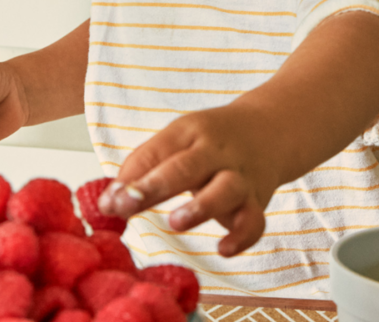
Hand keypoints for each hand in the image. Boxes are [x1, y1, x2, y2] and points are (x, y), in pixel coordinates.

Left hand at [97, 103, 278, 256]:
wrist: (271, 129)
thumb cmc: (212, 141)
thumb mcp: (177, 141)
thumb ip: (142, 168)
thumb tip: (107, 203)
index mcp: (190, 132)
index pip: (157, 152)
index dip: (131, 178)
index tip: (108, 201)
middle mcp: (216, 152)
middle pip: (187, 166)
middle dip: (154, 186)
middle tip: (126, 205)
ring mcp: (240, 175)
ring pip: (227, 188)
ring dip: (202, 206)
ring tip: (176, 222)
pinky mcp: (258, 200)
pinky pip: (255, 220)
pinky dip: (242, 236)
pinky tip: (223, 249)